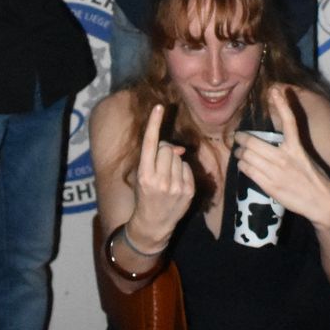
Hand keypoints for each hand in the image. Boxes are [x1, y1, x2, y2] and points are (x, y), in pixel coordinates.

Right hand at [130, 103, 193, 248]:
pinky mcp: (188, 191)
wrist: (152, 223)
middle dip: (164, 152)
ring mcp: (175, 186)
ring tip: (167, 178)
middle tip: (159, 166)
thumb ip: (155, 158)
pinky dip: (183, 172)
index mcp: (144, 174)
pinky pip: (188, 168)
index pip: (150, 143)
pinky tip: (176, 184)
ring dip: (174, 163)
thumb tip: (178, 148)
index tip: (159, 107)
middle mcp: (160, 180)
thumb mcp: (142, 176)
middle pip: (167, 148)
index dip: (154, 123)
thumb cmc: (145, 195)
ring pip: (179, 157)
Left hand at [232, 86, 329, 230]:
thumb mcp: (304, 156)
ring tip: (240, 153)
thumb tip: (271, 141)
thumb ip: (289, 147)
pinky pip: (248, 170)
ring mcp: (276, 171)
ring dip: (240, 153)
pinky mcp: (270, 185)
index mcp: (297, 147)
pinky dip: (243, 166)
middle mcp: (285, 157)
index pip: (289, 120)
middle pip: (253, 141)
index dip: (281, 104)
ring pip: (247, 156)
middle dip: (242, 139)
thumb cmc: (314, 178)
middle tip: (238, 137)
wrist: (322, 202)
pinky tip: (244, 165)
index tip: (274, 91)